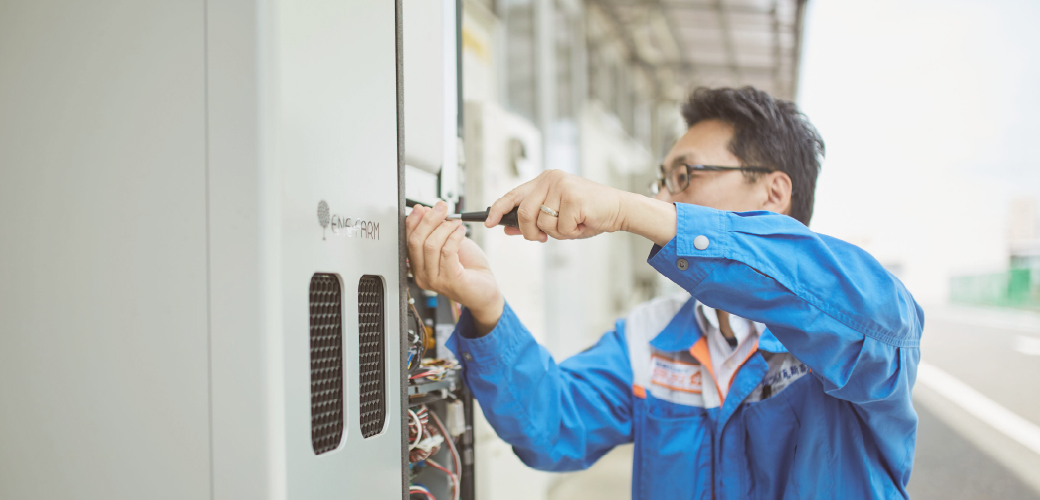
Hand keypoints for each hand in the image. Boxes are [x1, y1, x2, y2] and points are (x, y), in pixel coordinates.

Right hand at [406, 201, 504, 332]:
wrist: (485, 291)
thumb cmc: (469, 270)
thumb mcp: (450, 244)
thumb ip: (438, 231)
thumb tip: (427, 212)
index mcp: (419, 266)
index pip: (408, 240)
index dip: (413, 221)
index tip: (422, 207)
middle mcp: (423, 275)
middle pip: (416, 241)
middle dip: (429, 220)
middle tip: (441, 208)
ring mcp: (435, 280)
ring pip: (431, 245)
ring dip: (445, 228)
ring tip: (456, 222)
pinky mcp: (450, 280)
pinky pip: (447, 252)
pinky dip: (454, 237)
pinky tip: (461, 231)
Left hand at [485, 170, 628, 241]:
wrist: (619, 209)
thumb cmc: (588, 214)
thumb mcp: (556, 218)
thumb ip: (532, 220)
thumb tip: (507, 227)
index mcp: (545, 180)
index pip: (513, 194)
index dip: (498, 209)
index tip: (488, 222)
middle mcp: (551, 179)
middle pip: (524, 213)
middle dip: (530, 232)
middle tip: (543, 238)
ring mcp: (562, 186)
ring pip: (542, 223)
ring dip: (557, 233)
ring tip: (573, 224)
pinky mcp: (573, 198)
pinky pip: (561, 228)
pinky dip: (571, 233)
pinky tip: (583, 223)